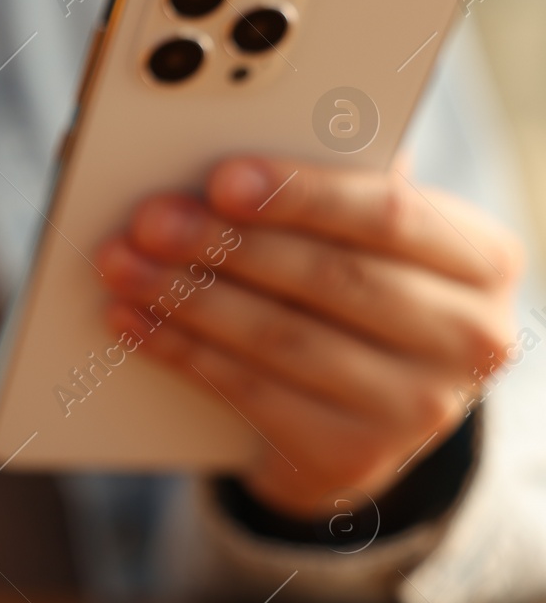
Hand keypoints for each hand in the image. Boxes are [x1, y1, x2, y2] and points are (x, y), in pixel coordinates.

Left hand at [96, 156, 522, 518]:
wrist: (360, 425)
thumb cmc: (351, 300)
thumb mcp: (366, 245)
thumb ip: (329, 195)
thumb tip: (229, 147)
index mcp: (480, 259)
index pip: (388, 215)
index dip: (300, 195)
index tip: (222, 179)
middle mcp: (469, 337)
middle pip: (326, 278)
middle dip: (224, 245)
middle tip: (149, 221)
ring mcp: (418, 407)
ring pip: (280, 338)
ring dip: (187, 298)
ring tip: (122, 267)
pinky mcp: (354, 455)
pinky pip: (250, 392)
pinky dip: (181, 351)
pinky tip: (134, 321)